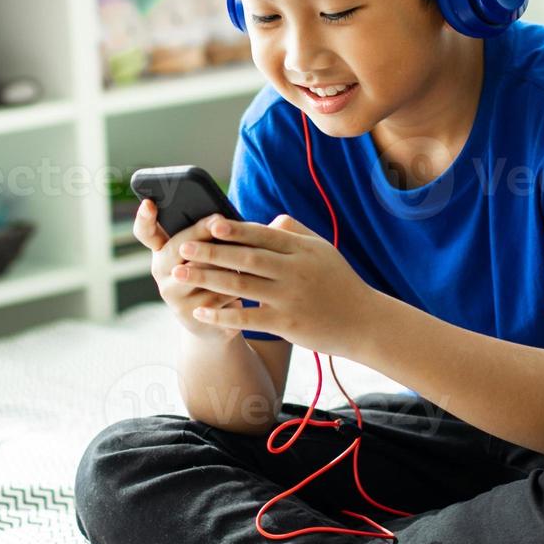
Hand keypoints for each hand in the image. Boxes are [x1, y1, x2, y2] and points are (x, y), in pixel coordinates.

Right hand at [132, 198, 243, 341]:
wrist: (222, 323)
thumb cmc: (221, 274)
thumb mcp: (213, 251)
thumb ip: (210, 233)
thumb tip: (219, 220)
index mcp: (163, 251)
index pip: (146, 232)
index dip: (144, 218)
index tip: (149, 203)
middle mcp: (161, 273)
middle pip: (179, 248)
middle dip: (200, 234)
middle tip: (217, 222)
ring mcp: (174, 296)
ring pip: (201, 271)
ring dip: (227, 262)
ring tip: (245, 255)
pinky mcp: (192, 315)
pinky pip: (218, 295)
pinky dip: (238, 288)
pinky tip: (254, 286)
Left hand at [172, 213, 375, 356]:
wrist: (364, 322)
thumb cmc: (340, 283)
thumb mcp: (323, 250)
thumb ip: (295, 232)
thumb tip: (267, 219)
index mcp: (303, 250)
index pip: (263, 235)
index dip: (235, 229)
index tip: (208, 224)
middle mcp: (295, 271)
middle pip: (246, 258)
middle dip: (210, 252)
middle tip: (182, 247)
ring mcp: (290, 298)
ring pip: (240, 285)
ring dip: (206, 279)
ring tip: (179, 274)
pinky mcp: (286, 323)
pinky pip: (246, 317)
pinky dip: (221, 313)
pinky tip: (200, 311)